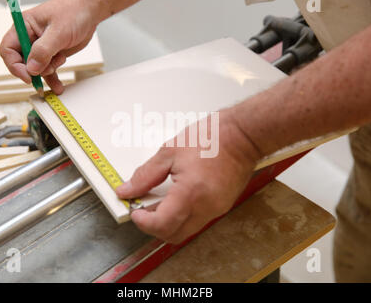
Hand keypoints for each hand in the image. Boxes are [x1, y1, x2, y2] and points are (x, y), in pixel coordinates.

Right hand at [0, 0, 99, 93]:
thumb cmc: (73, 11)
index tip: (27, 75)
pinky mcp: (53, 54)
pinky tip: (58, 86)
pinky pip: (49, 70)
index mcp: (24, 27)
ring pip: (36, 68)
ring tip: (59, 66)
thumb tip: (32, 68)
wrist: (89, 11)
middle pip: (21, 62)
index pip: (8, 49)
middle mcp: (30, 38)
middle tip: (47, 72)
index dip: (14, 65)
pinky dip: (53, 79)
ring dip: (46, 75)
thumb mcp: (58, 31)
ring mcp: (42, 47)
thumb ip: (43, 50)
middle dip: (33, 70)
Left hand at [116, 110, 261, 243]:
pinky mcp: (222, 206)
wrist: (242, 135)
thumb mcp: (170, 151)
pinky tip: (176, 199)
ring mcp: (216, 209)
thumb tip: (128, 189)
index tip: (135, 212)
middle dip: (154, 227)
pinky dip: (182, 216)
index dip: (143, 223)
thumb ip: (145, 175)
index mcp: (191, 192)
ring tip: (159, 202)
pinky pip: (198, 221)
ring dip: (169, 223)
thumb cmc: (212, 137)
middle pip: (174, 235)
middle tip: (144, 209)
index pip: (162, 225)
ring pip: (186, 230)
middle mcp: (206, 207)